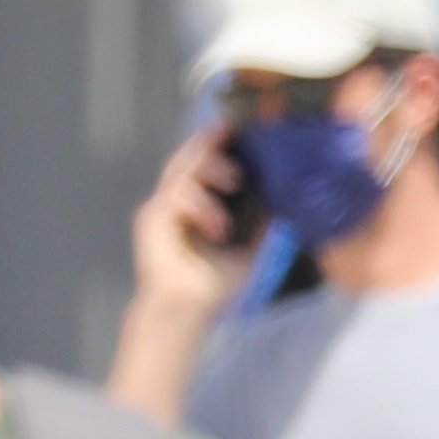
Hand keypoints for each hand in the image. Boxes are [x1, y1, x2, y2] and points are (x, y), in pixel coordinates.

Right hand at [128, 131, 251, 329]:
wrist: (189, 313)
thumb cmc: (215, 283)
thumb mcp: (251, 247)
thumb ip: (263, 222)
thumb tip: (287, 199)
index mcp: (197, 200)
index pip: (206, 160)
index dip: (222, 140)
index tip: (245, 126)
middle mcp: (176, 198)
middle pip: (190, 154)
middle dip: (215, 140)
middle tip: (236, 132)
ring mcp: (161, 207)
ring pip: (182, 168)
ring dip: (212, 170)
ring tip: (235, 183)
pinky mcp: (151, 219)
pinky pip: (176, 195)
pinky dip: (202, 207)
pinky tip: (219, 228)